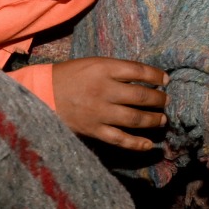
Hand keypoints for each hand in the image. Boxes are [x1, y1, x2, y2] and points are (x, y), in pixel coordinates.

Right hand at [51, 57, 168, 150]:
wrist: (42, 94)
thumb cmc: (71, 76)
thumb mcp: (94, 64)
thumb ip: (117, 70)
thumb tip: (145, 79)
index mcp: (104, 68)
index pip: (139, 70)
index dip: (157, 76)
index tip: (165, 80)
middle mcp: (104, 90)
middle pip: (141, 96)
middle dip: (159, 100)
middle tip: (166, 101)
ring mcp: (99, 112)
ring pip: (135, 118)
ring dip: (153, 120)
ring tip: (162, 120)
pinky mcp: (94, 129)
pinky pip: (119, 139)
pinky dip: (136, 143)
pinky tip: (148, 145)